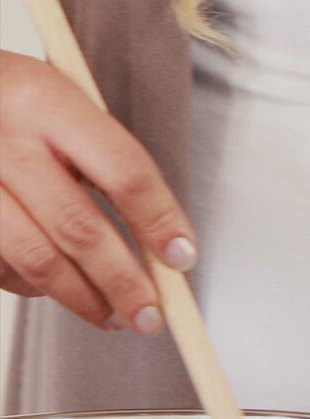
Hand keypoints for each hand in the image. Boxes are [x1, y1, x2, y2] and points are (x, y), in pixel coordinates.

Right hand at [0, 50, 196, 333]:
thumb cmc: (18, 107)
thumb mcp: (64, 108)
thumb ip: (107, 164)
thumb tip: (164, 245)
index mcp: (46, 102)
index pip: (123, 170)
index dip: (159, 220)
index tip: (182, 257)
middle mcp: (4, 139)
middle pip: (78, 226)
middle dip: (124, 282)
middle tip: (151, 316)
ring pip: (36, 257)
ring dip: (83, 298)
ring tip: (114, 317)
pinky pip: (1, 266)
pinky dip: (35, 287)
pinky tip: (59, 290)